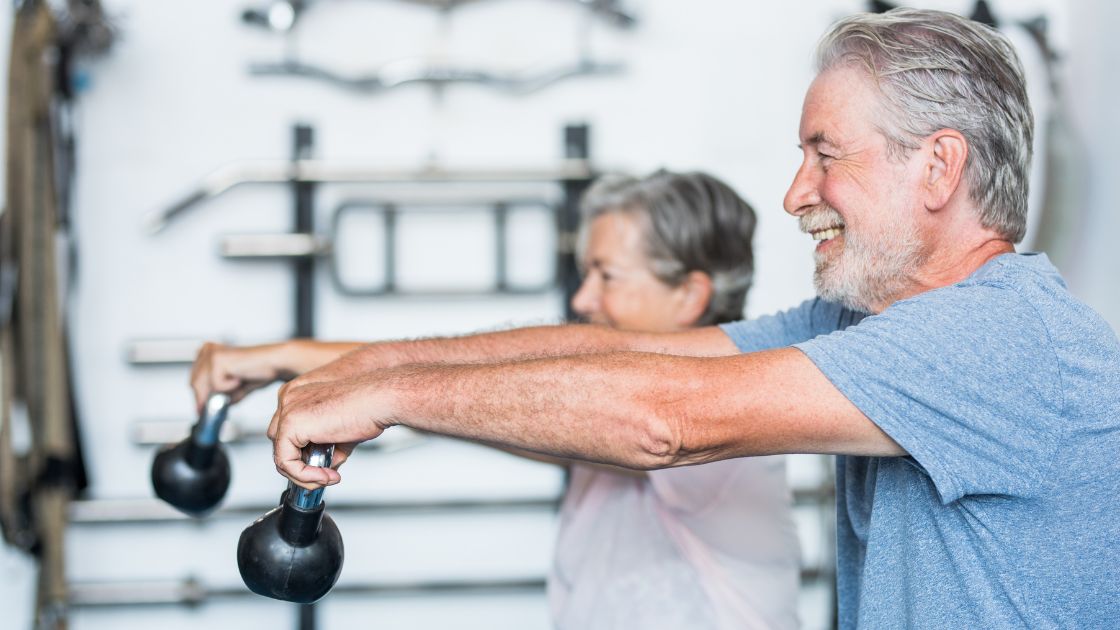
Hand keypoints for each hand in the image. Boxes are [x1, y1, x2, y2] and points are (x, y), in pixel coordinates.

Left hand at [190, 342, 288, 411]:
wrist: (275, 363)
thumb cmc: (259, 371)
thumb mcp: (233, 387)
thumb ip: (219, 394)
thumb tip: (208, 408)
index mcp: (208, 351)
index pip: (194, 379)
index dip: (198, 397)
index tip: (200, 410)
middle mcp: (207, 350)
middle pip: (195, 383)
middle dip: (204, 399)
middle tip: (214, 408)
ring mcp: (211, 354)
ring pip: (203, 386)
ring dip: (220, 393)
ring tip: (237, 385)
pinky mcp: (218, 360)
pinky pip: (216, 386)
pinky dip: (229, 388)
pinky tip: (240, 378)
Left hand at [267, 375, 394, 489]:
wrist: (380, 398)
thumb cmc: (369, 405)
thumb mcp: (343, 430)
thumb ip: (329, 447)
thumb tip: (326, 467)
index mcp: (298, 394)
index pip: (288, 432)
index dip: (304, 455)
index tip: (325, 467)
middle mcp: (289, 398)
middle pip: (281, 443)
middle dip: (301, 464)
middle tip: (325, 474)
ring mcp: (288, 409)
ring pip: (281, 455)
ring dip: (304, 474)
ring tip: (327, 478)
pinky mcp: (291, 423)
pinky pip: (286, 461)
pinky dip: (304, 475)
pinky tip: (325, 476)